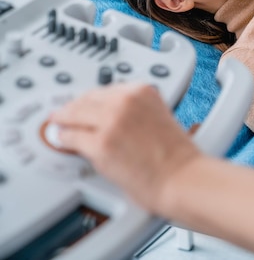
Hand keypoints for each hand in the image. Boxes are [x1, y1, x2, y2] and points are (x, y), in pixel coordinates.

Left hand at [49, 83, 200, 211]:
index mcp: (142, 91)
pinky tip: (62, 142)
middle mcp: (126, 101)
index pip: (105, 89)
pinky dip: (64, 141)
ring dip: (64, 122)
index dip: (91, 100)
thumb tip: (109, 117)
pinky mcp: (100, 145)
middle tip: (64, 115)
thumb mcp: (159, 116)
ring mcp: (111, 122)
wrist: (182, 177)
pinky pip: (70, 138)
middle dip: (74, 109)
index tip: (84, 104)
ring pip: (74, 115)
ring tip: (58, 126)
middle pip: (86, 100)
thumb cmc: (176, 155)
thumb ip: (135, 111)